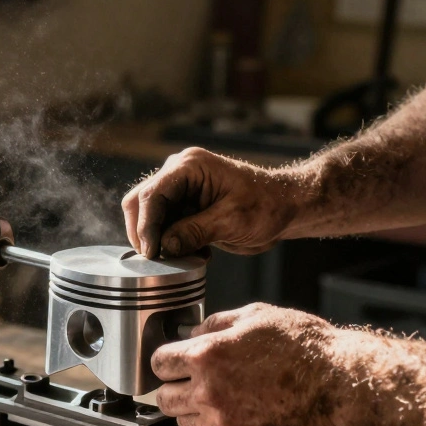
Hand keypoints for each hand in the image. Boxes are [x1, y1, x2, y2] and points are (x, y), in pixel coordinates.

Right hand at [121, 147, 307, 258]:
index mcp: (190, 166)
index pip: (152, 195)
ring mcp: (180, 189)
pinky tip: (191, 253)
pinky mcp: (184, 207)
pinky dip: (169, 242)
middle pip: (140, 202)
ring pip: (147, 216)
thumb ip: (195, 231)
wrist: (284, 207)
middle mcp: (179, 173)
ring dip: (157, 239)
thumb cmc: (266, 205)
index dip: (146, 226)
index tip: (151, 253)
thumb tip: (165, 246)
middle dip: (144, 232)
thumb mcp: (232, 221)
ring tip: (179, 256)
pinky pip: (163, 225)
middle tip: (156, 259)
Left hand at [152, 303, 344, 425]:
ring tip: (216, 395)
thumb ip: (215, 324)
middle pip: (163, 398)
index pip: (158, 363)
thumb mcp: (255, 315)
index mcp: (207, 355)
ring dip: (192, 409)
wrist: (337, 380)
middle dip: (173, 387)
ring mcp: (223, 419)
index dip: (166, 360)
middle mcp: (209, 390)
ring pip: (183, 421)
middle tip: (190, 380)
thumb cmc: (303, 345)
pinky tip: (236, 408)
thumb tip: (193, 333)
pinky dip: (216, 424)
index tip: (173, 361)